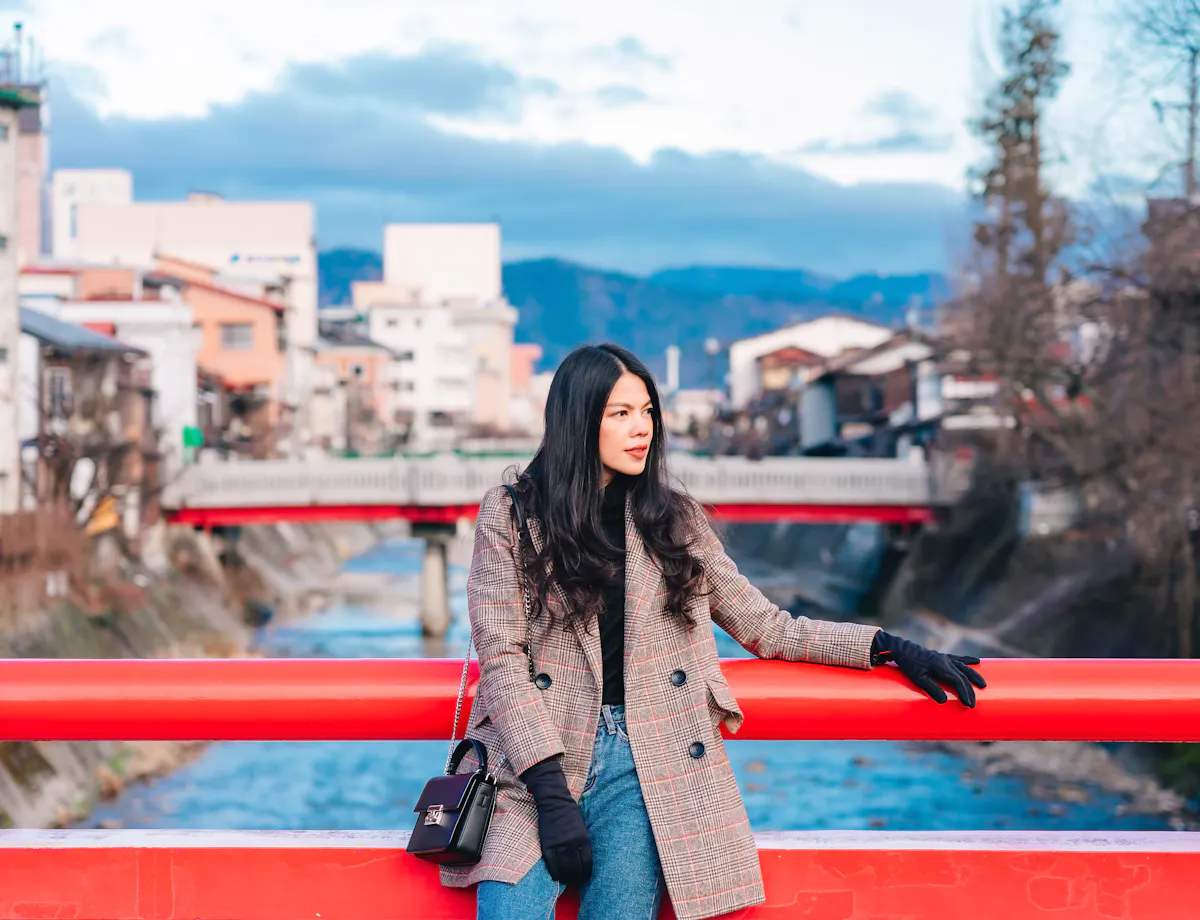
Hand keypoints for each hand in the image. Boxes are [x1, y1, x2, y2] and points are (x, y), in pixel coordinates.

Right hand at [520, 758, 592, 883]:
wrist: (554, 802)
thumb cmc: (570, 814)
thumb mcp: (582, 828)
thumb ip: (583, 843)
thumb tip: (583, 859)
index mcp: (583, 839)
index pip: (587, 863)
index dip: (586, 874)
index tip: (585, 878)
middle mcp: (572, 844)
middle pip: (576, 869)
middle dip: (577, 878)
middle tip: (575, 882)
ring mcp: (559, 845)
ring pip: (564, 869)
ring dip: (566, 878)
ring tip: (566, 881)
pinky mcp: (548, 845)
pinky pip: (552, 865)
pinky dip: (555, 873)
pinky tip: (556, 876)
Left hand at [871, 630, 985, 706]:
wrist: (903, 650)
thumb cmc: (909, 665)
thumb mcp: (918, 679)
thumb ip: (932, 689)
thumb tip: (945, 701)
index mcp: (942, 666)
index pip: (958, 681)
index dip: (965, 693)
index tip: (968, 705)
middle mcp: (946, 661)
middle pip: (963, 676)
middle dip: (970, 690)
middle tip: (973, 703)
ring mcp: (945, 658)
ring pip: (964, 667)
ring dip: (974, 676)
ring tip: (983, 684)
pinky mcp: (942, 657)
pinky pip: (959, 659)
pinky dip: (968, 660)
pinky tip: (977, 661)